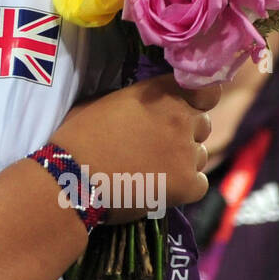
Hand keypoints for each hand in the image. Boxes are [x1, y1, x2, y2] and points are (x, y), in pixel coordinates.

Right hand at [52, 74, 219, 221]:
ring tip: (153, 170)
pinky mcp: (188, 185)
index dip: (199, 101)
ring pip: (200, 155)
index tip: (188, 108)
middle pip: (203, 125)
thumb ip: (135, 99)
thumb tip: (144, 105)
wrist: (72, 178)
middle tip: (158, 145)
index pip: (206, 91)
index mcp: (160, 94)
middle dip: (186, 132)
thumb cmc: (78, 136)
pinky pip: (199, 183)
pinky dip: (184, 187)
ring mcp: (186, 153)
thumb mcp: (103, 101)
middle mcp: (180, 119)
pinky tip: (160, 187)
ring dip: (183, 160)